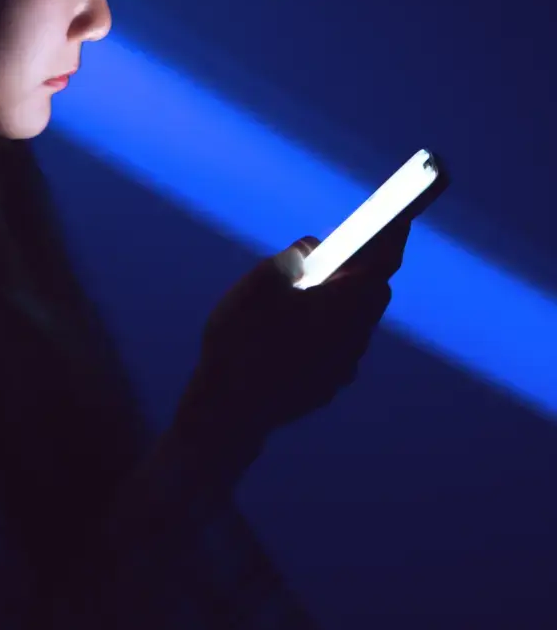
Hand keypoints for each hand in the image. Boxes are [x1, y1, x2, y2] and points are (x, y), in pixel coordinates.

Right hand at [176, 216, 411, 444]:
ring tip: (300, 293)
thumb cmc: (243, 342)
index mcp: (346, 304)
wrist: (229, 411)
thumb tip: (312, 250)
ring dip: (336, 304)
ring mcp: (343, 366)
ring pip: (351, 323)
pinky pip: (333, 349)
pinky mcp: (326, 385)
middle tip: (335, 254)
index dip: (392, 236)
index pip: (383, 262)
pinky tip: (287, 333)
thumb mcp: (259, 284)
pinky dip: (321, 333)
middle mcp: (354, 336)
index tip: (399, 218)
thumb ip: (292, 257)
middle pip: (371, 294)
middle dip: (359, 271)